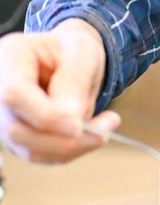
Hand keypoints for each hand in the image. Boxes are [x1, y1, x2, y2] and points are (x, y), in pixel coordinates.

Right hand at [0, 19, 115, 161]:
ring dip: (71, 146)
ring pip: (28, 149)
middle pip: (17, 128)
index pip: (14, 94)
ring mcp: (5, 117)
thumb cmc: (72, 50)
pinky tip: (91, 134)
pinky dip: (69, 150)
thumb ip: (74, 83)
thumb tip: (71, 120)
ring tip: (104, 126)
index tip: (78, 126)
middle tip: (105, 130)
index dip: (45, 115)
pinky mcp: (18, 136)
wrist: (68, 58)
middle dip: (63, 138)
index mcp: (10, 57)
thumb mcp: (82, 53)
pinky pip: (41, 155)